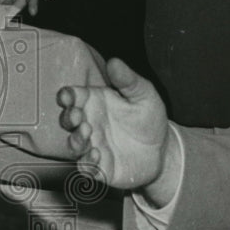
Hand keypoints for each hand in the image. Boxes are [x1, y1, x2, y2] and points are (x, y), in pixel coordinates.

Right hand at [57, 58, 172, 194]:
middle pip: (67, 119)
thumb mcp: (144, 95)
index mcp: (95, 103)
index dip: (66, 95)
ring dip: (75, 139)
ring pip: (73, 144)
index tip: (68, 96)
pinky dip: (88, 162)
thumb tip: (114, 62)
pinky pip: (86, 167)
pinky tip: (97, 155)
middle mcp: (89, 123)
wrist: (162, 149)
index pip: (73, 96)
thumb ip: (129, 80)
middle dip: (68, 117)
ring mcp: (92, 145)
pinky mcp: (99, 166)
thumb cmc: (149, 119)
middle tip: (77, 116)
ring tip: (87, 133)